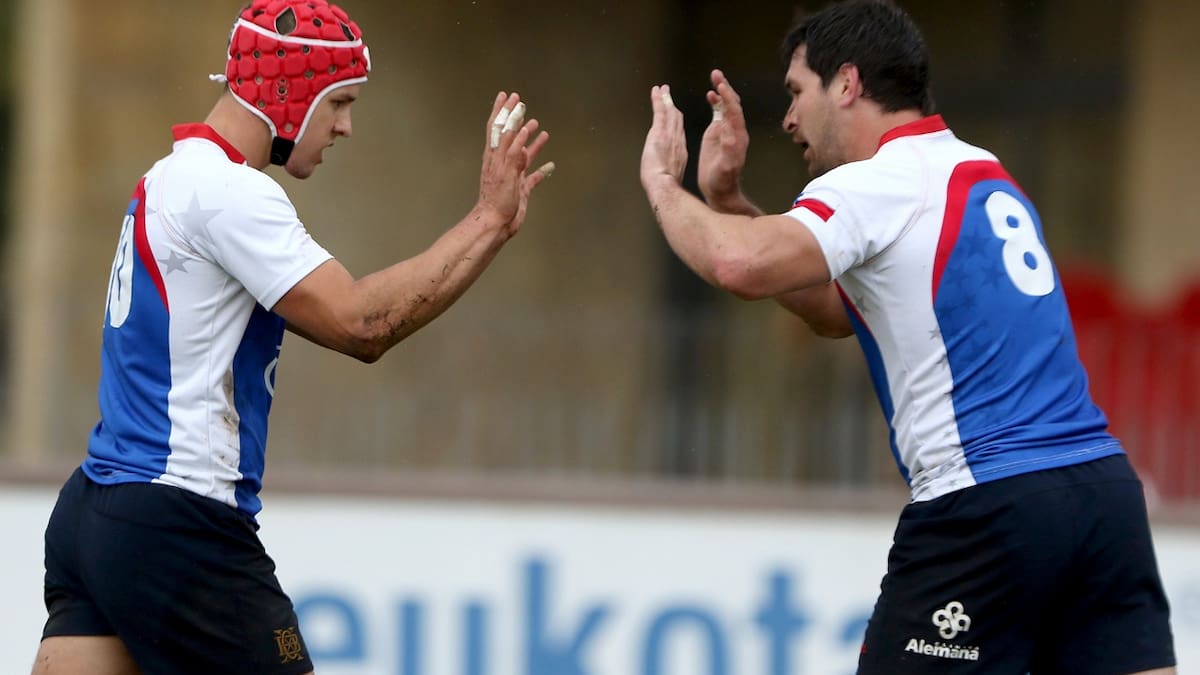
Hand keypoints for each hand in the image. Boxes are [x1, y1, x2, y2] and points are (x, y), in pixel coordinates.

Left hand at [477, 92, 553, 237]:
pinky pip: (534, 176)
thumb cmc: (496, 199)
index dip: (503, 111)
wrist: (496, 223)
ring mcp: (513, 174)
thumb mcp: (505, 172)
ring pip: (524, 153)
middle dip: (515, 119)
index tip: (509, 96)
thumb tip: (521, 129)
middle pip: (510, 135)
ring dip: (531, 140)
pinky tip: (549, 165)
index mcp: (496, 155)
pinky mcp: (521, 188)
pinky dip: (542, 169)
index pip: (499, 127)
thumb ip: (513, 151)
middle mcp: (503, 161)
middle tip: (521, 104)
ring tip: (540, 128)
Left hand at [640, 84, 687, 190]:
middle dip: (673, 107)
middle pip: (676, 120)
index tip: (677, 114)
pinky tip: (657, 91)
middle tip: (671, 96)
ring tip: (663, 89)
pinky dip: (658, 100)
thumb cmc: (666, 187)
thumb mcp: (673, 180)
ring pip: (669, 112)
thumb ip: (672, 173)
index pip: (679, 133)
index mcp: (680, 153)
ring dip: (665, 99)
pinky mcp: (659, 131)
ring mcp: (669, 134)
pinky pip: (659, 111)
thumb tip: (670, 177)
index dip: (678, 122)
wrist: (663, 184)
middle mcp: (677, 140)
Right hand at [697, 69, 749, 209]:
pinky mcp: (719, 132)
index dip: (728, 98)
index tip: (720, 86)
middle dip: (726, 88)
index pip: (734, 112)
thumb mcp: (726, 167)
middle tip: (717, 74)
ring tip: (714, 77)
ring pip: (727, 105)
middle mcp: (734, 130)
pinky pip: (720, 113)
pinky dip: (716, 101)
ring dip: (721, 91)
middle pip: (733, 104)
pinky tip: (710, 94)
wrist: (720, 189)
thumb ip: (729, 150)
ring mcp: (727, 130)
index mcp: (737, 136)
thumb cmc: (723, 180)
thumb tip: (729, 132)